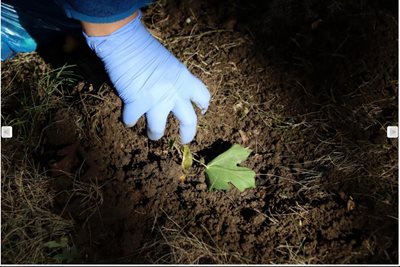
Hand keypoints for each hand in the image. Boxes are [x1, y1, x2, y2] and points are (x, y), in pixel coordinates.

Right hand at [83, 11, 209, 143]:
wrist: (124, 41)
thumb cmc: (144, 47)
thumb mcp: (168, 63)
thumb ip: (173, 80)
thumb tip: (170, 94)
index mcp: (184, 79)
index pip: (203, 97)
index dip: (203, 106)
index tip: (201, 111)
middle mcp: (174, 92)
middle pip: (189, 122)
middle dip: (187, 135)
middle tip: (183, 139)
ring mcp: (155, 100)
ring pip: (158, 129)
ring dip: (154, 134)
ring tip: (152, 135)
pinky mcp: (136, 104)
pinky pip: (131, 120)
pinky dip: (128, 119)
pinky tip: (127, 115)